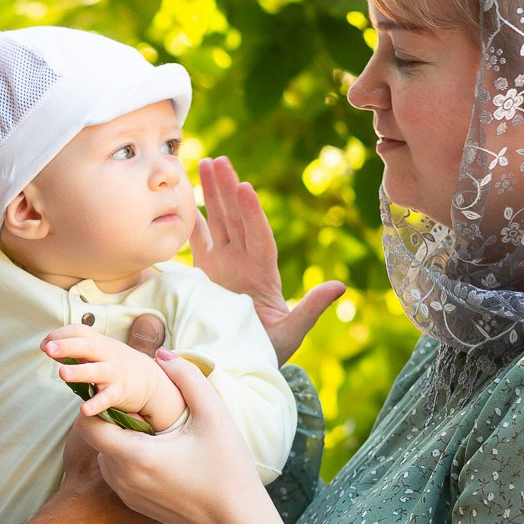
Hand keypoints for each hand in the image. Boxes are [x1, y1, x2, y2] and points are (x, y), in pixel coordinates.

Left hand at [41, 325, 185, 429]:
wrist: (149, 379)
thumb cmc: (114, 363)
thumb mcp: (97, 351)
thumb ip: (72, 348)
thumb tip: (45, 345)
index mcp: (99, 342)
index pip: (79, 331)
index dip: (60, 335)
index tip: (45, 344)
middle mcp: (107, 355)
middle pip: (88, 346)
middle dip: (68, 346)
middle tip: (49, 350)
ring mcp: (114, 373)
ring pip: (96, 371)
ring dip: (79, 372)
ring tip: (62, 374)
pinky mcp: (120, 393)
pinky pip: (107, 398)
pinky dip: (97, 404)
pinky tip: (84, 410)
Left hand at [79, 348, 291, 523]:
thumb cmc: (228, 470)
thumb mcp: (214, 415)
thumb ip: (186, 377)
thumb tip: (162, 353)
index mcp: (134, 456)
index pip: (87, 424)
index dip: (96, 402)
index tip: (119, 390)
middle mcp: (121, 479)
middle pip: (97, 438)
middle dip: (112, 417)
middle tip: (142, 405)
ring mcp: (127, 495)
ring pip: (107, 455)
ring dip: (122, 438)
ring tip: (154, 427)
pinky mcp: (136, 504)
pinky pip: (119, 473)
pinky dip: (130, 457)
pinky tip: (161, 451)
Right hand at [191, 156, 345, 364]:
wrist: (240, 363)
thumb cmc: (267, 352)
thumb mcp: (291, 333)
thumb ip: (311, 309)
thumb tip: (340, 286)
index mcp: (263, 274)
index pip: (259, 237)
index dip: (253, 214)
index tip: (245, 187)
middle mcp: (243, 263)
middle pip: (236, 220)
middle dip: (227, 190)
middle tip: (219, 161)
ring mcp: (223, 266)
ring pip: (217, 222)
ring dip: (210, 194)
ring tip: (204, 162)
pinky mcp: (204, 273)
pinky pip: (197, 241)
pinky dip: (190, 221)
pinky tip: (183, 199)